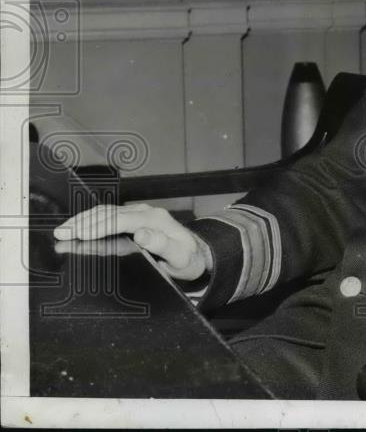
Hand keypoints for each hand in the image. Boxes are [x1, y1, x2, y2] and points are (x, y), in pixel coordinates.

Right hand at [53, 203, 212, 280]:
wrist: (198, 254)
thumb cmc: (188, 259)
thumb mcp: (179, 257)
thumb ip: (162, 245)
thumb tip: (142, 234)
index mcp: (155, 220)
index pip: (121, 220)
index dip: (98, 226)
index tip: (79, 234)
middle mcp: (147, 213)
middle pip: (110, 213)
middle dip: (84, 222)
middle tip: (61, 232)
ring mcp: (141, 214)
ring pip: (108, 212)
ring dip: (84, 219)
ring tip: (64, 229)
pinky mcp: (136, 218)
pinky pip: (110, 216)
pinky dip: (92, 220)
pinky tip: (79, 227)